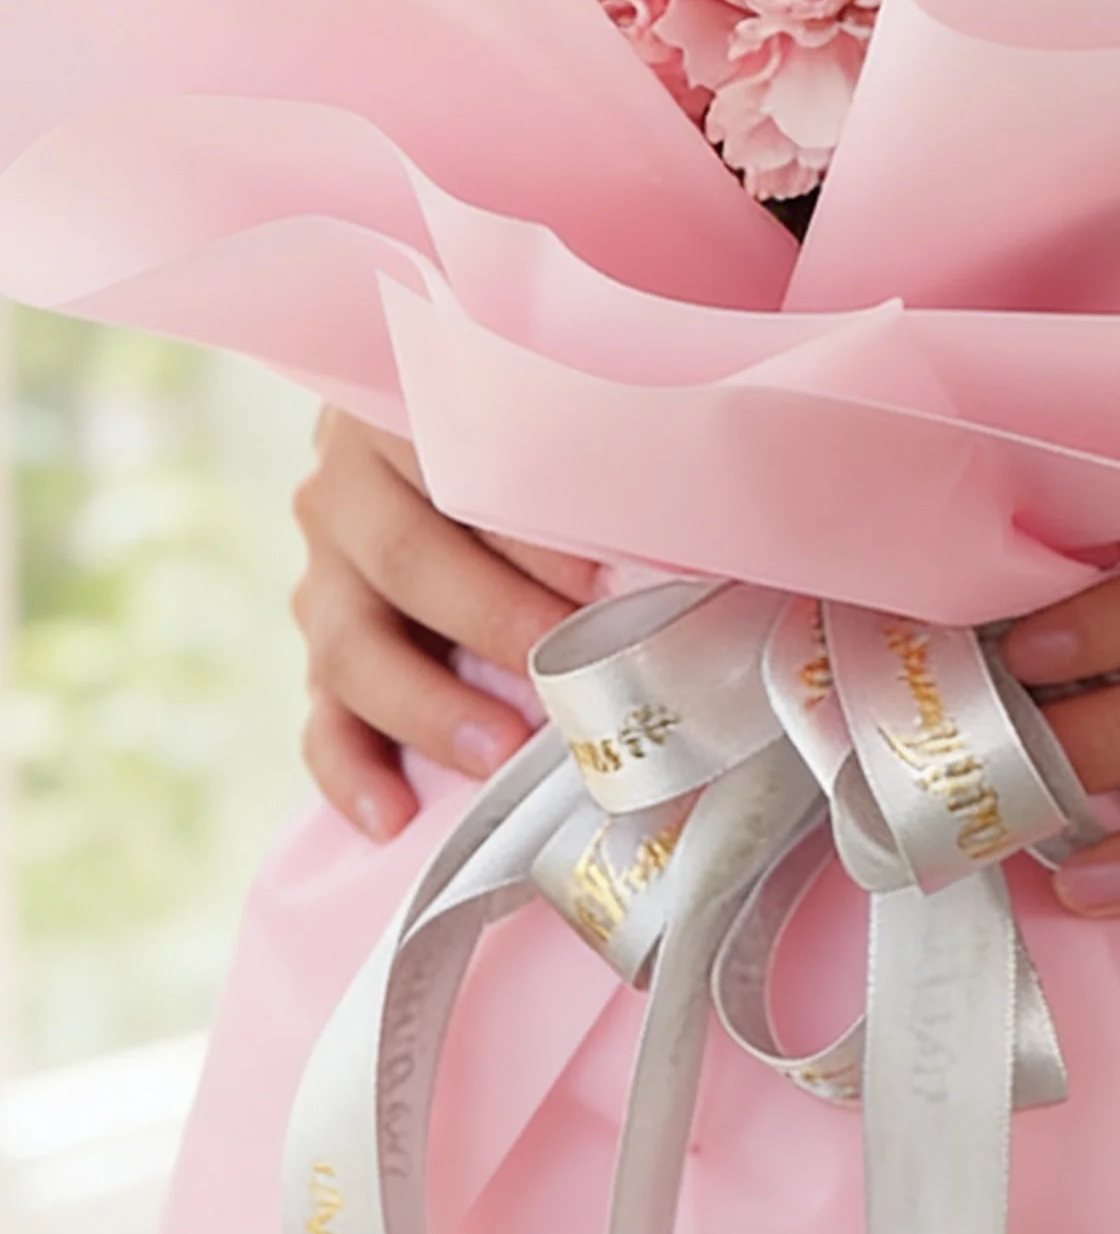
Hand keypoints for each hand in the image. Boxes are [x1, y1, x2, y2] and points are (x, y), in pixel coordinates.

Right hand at [292, 407, 598, 837]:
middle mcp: (346, 490)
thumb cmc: (535, 448)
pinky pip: (321, 721)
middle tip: (567, 678)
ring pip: (353, 647)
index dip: (536, 536)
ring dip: (430, 708)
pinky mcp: (324, 655)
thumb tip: (684, 560)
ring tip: (499, 754)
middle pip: (406, 560)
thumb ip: (595, 484)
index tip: (607, 585)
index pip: (460, 472)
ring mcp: (324, 576)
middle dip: (494, 623)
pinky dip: (353, 773)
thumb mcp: (554, 436)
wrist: (447, 452)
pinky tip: (393, 819)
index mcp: (402, 414)